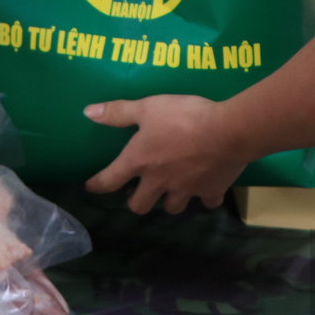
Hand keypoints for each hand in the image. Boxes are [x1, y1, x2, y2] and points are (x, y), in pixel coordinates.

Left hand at [83, 95, 249, 213]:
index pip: (110, 179)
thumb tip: (88, 113)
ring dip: (168, 201)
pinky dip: (204, 198)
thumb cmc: (182, 117)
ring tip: (170, 191)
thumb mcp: (147, 107)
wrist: (227, 131)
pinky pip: (206, 202)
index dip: (98, 184)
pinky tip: (206, 189)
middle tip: (137, 192)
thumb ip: (118, 112)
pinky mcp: (210, 191)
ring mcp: (185, 190)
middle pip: (140, 206)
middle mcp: (159, 182)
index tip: (91, 187)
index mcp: (139, 161)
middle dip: (136, 201)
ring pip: (171, 208)